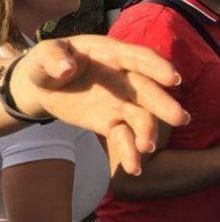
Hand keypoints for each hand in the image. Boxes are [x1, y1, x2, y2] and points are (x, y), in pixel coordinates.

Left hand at [12, 35, 188, 174]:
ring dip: (147, 131)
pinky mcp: (110, 122)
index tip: (173, 79)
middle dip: (162, 104)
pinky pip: (124, 136)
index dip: (155, 67)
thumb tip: (66, 69)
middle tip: (179, 118)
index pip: (136, 58)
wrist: (42, 85)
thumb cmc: (47, 63)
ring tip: (147, 147)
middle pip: (146, 90)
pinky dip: (129, 151)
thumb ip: (53, 59)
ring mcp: (119, 101)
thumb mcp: (42, 55)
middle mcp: (122, 78)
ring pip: (140, 117)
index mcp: (109, 54)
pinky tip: (133, 167)